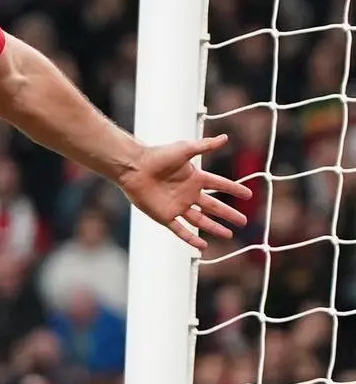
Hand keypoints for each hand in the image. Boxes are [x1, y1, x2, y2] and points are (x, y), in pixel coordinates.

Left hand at [117, 134, 250, 248]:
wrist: (134, 167)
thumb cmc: (158, 155)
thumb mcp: (184, 149)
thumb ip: (205, 146)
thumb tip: (225, 138)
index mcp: (194, 178)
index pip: (219, 185)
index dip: (233, 189)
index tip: (248, 195)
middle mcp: (188, 193)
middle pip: (213, 206)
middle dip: (228, 214)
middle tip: (244, 221)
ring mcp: (177, 206)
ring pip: (200, 220)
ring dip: (214, 227)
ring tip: (229, 235)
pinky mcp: (164, 216)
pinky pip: (180, 230)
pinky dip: (192, 238)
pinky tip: (204, 246)